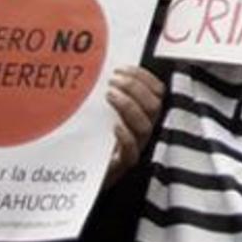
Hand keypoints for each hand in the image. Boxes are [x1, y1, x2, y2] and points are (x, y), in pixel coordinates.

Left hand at [102, 64, 164, 188]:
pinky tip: (114, 126)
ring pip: (145, 126)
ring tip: (109, 96)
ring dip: (129, 106)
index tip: (122, 69)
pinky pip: (132, 151)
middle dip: (135, 88)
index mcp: (144, 114)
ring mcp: (136, 147)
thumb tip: (104, 70)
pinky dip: (126, 136)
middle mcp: (144, 129)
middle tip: (113, 81)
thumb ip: (111, 94)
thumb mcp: (104, 112)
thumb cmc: (95, 138)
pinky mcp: (123, 164)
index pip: (157, 91)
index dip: (144, 77)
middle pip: (153, 106)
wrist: (84, 172)